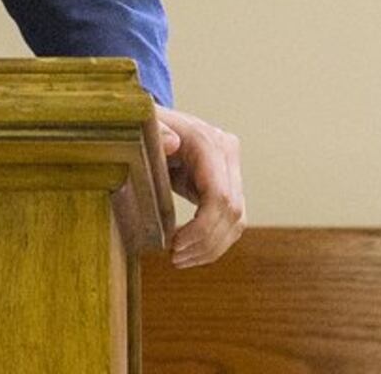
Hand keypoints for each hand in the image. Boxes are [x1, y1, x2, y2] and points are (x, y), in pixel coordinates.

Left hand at [153, 104, 245, 267]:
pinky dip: (214, 241)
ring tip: (181, 259)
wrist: (153, 121)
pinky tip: (191, 252)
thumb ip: (155, 132)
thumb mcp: (143, 128)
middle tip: (175, 258)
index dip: (202, 228)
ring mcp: (231, 168)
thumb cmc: (143, 126)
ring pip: (237, 221)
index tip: (175, 246)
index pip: (220, 197)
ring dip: (211, 247)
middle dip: (205, 242)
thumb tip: (172, 143)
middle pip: (232, 212)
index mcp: (209, 142)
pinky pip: (231, 221)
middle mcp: (227, 153)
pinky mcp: (228, 183)